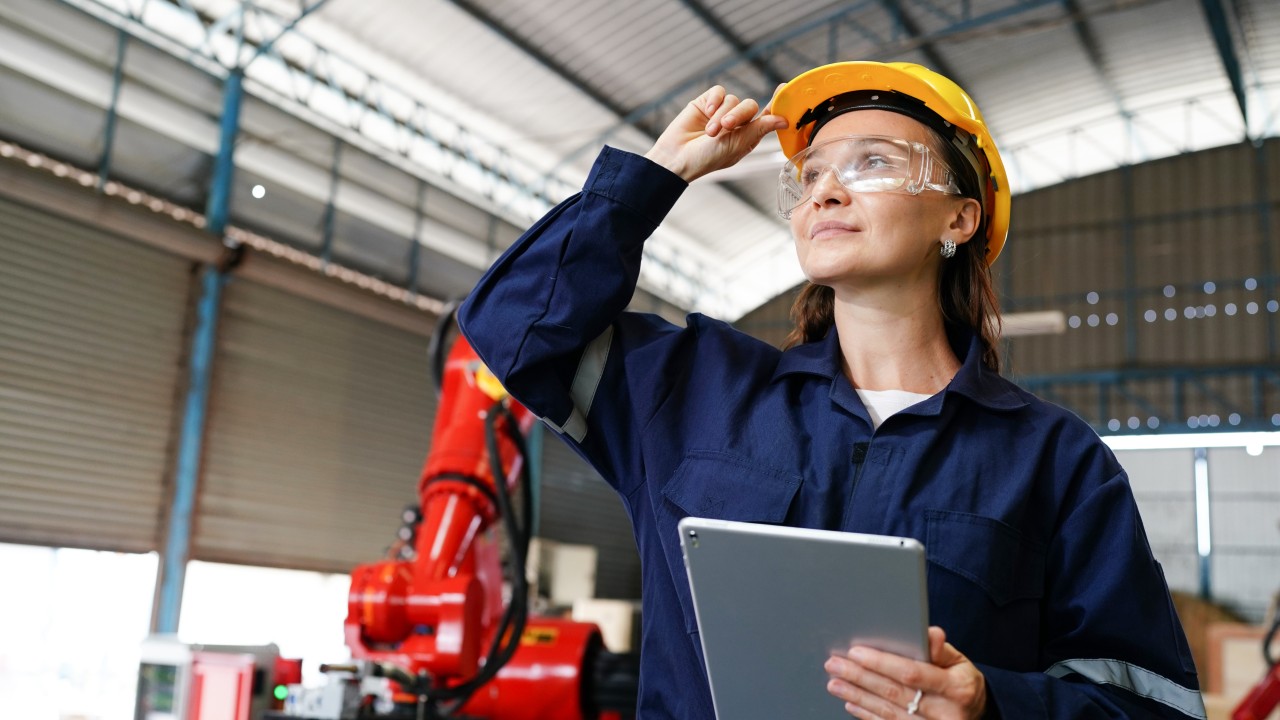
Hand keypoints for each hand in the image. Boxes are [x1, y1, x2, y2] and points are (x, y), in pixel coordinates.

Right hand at [643, 85, 786, 182]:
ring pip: (733, 99)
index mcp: (748, 135)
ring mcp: (721, 111)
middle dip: (738, 115)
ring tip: (710, 131)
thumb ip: (759, 128)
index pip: (766, 115)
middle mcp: (736, 122)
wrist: (677, 157)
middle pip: (750, 106)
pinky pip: (718, 92)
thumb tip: (783, 120)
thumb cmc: (707, 158)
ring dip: (722, 114)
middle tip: (726, 127)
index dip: (776, 103)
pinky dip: (715, 101)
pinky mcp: (706, 102)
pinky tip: (706, 113)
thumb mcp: (737, 144)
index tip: (783, 88)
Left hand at [824, 627, 986, 718]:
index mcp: (956, 687)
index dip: (882, 663)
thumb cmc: (961, 681)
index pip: (913, 673)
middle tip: (834, 665)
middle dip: (860, 677)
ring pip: (888, 712)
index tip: (856, 652)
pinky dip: (867, 715)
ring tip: (835, 683)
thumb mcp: (959, 662)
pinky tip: (850, 703)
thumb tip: (930, 634)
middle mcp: (945, 712)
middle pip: (894, 693)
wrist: (975, 713)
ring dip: (857, 696)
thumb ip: (940, 649)